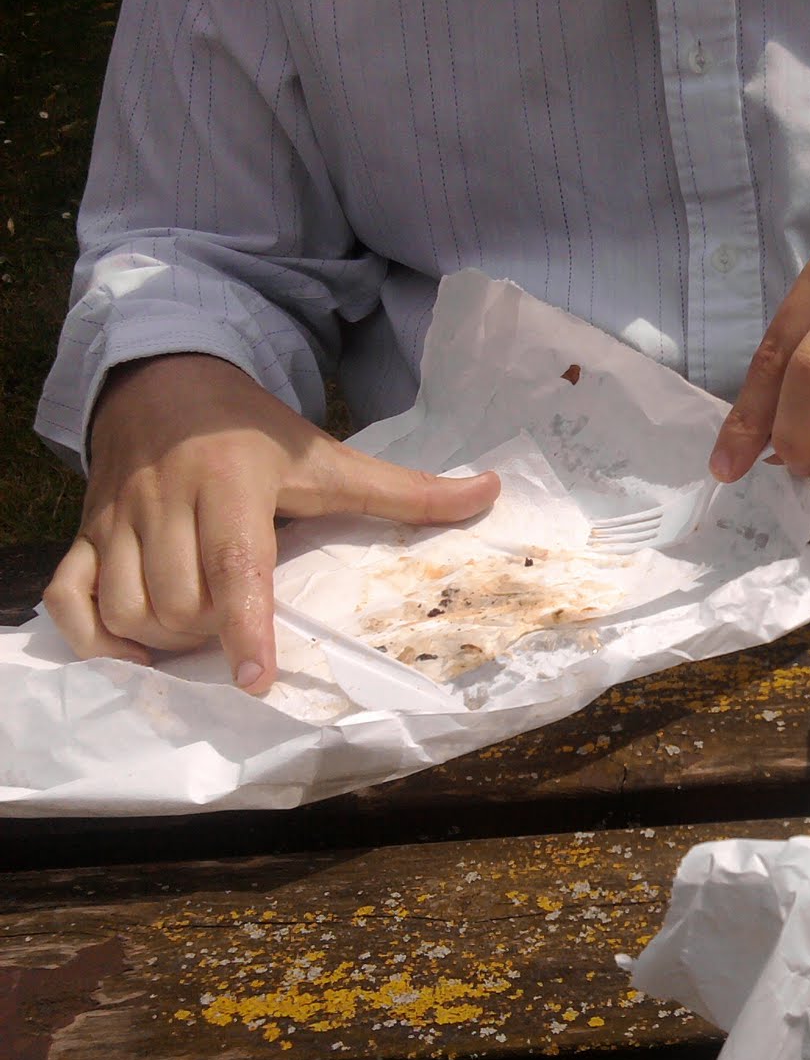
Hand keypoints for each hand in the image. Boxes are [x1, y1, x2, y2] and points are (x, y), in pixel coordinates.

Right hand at [43, 354, 500, 692]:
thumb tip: (490, 491)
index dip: (244, 628)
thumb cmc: (258, 432)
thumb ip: (408, 488)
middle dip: (213, 635)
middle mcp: (166, 501)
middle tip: (242, 630)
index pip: (235, 565)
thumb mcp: (331, 456)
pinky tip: (137, 650)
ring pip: (127, 609)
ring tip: (200, 633)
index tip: (256, 679)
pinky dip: (96, 637)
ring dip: (163, 640)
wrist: (166, 380)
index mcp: (233, 482)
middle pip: (180, 601)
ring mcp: (115, 519)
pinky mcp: (81, 532)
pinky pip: (68, 601)